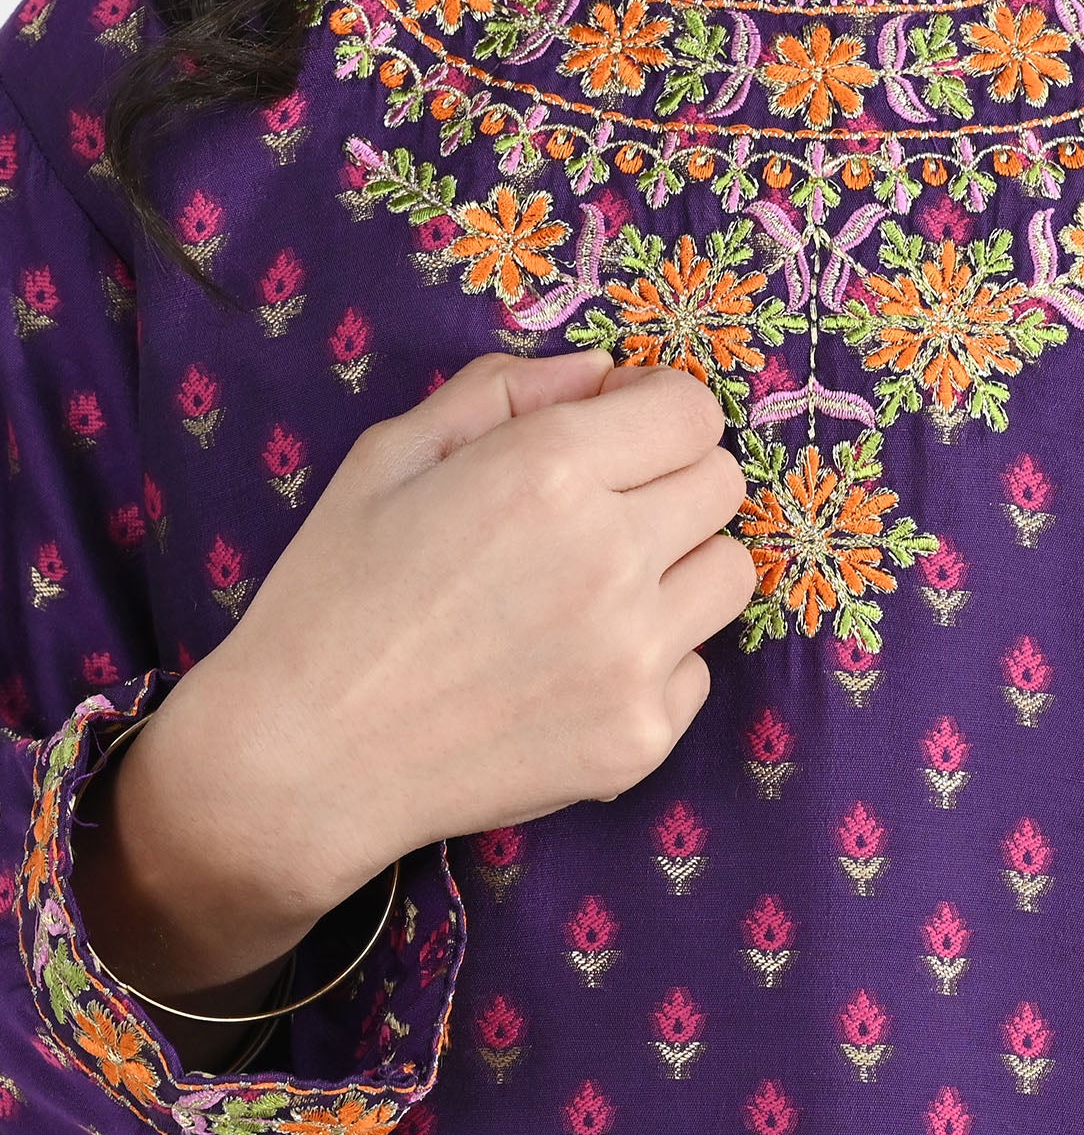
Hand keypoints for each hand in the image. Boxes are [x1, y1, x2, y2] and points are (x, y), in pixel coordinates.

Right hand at [147, 349, 756, 913]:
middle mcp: (612, 557)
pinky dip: (653, 661)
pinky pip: (696, 667)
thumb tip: (606, 371)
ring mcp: (635, 656)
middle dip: (672, 480)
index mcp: (550, 470)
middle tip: (602, 513)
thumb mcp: (391, 456)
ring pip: (730, 574)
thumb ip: (503, 391)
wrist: (301, 762)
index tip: (618, 433)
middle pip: (723, 484)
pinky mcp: (642, 738)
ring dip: (681, 567)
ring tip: (597, 591)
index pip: (693, 410)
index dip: (658, 412)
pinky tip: (574, 671)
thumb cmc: (331, 593)